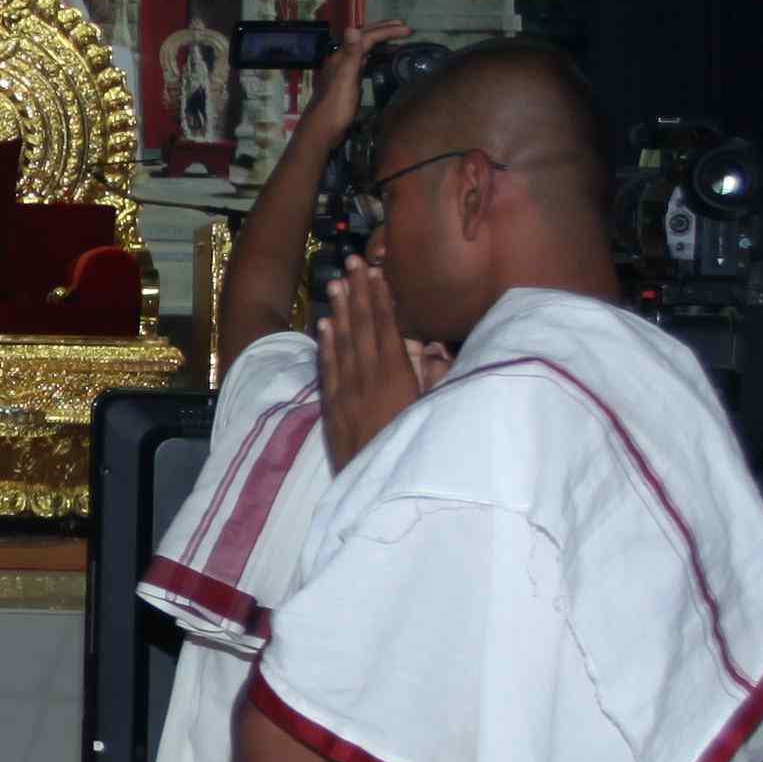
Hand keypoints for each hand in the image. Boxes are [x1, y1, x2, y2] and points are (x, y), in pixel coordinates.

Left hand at [293, 22, 393, 145]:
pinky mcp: (348, 83)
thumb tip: (352, 27)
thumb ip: (350, 54)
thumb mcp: (345, 79)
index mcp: (342, 57)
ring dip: (380, 41)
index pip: (367, 36)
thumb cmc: (335, 107)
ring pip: (364, 49)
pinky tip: (380, 60)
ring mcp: (345, 71)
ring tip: (396, 40)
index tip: (407, 29)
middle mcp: (342, 60)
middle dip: (383, 30)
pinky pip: (363, 62)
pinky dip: (374, 56)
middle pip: (364, 39)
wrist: (323, 131)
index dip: (387, 31)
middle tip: (404, 27)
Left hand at [317, 257, 434, 466]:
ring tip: (335, 283)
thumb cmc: (421, 454)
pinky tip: (323, 326)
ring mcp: (345, 396)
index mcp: (396, 377)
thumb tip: (432, 347)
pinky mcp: (333, 413)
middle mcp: (366, 380)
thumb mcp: (438, 413)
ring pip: (341, 344)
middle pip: (361, 328)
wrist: (386, 499)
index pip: (385, 327)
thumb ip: (436, 378)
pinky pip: (327, 370)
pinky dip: (325, 345)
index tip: (374, 271)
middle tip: (350, 262)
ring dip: (339, 311)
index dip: (380, 297)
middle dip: (357, 293)